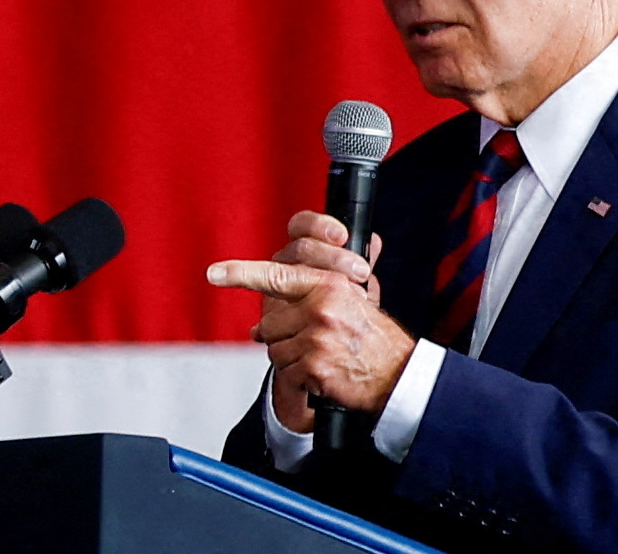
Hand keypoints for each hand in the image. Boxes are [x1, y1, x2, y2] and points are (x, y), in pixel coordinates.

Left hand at [205, 213, 407, 434]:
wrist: (402, 379)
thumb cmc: (378, 339)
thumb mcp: (361, 298)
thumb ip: (339, 272)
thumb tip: (353, 238)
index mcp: (330, 285)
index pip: (277, 274)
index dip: (239, 273)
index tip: (215, 273)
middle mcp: (321, 308)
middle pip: (270, 323)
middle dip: (281, 335)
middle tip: (306, 340)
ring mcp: (316, 338)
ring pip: (274, 349)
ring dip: (291, 357)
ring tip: (319, 357)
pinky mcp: (314, 367)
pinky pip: (287, 372)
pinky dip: (300, 378)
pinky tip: (322, 373)